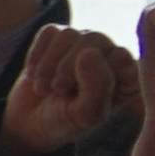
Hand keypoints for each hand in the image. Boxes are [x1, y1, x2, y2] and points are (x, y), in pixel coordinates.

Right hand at [0, 26, 141, 155]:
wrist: (28, 122)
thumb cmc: (64, 121)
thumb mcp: (84, 115)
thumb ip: (96, 88)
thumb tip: (89, 52)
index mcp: (126, 75)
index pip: (121, 57)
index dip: (97, 74)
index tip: (81, 96)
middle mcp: (108, 53)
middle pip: (94, 39)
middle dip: (68, 67)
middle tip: (57, 90)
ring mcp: (83, 42)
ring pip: (69, 34)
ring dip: (48, 66)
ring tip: (44, 88)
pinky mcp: (58, 36)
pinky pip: (49, 33)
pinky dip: (36, 56)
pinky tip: (36, 75)